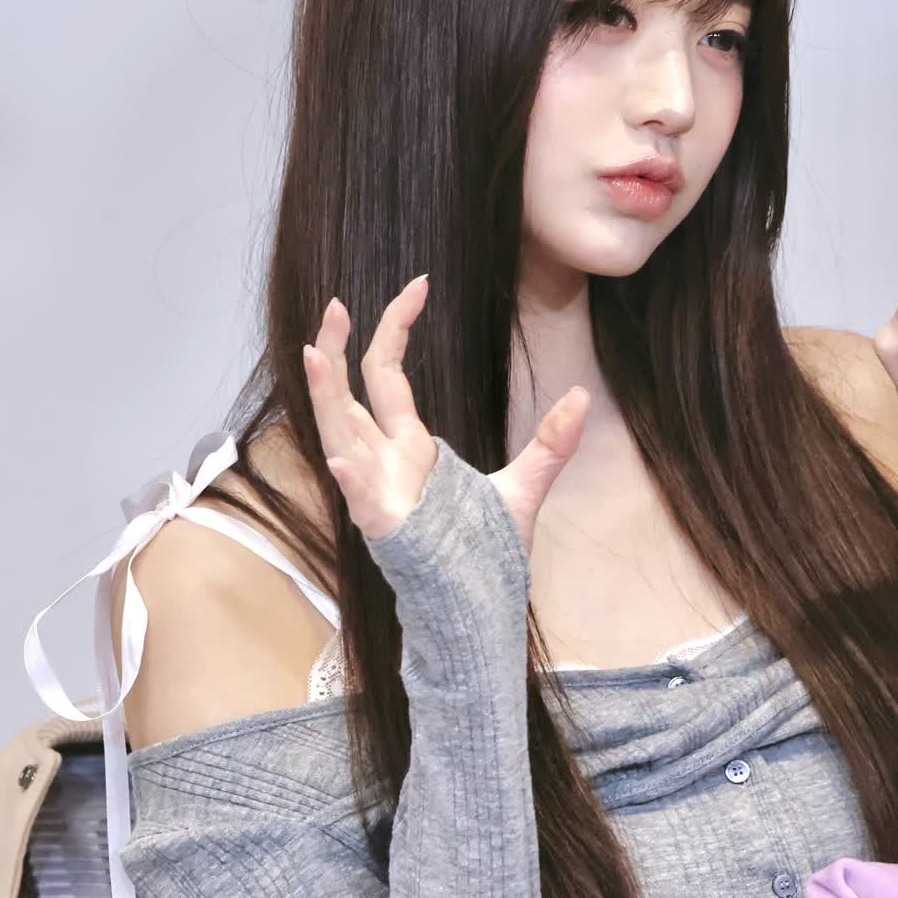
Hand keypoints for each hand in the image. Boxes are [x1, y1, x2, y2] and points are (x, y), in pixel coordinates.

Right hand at [302, 274, 590, 557]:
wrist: (479, 613)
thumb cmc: (485, 555)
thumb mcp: (524, 489)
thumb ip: (551, 444)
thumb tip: (582, 396)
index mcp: (411, 447)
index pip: (388, 375)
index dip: (395, 327)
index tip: (417, 285)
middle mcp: (386, 463)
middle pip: (349, 395)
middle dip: (338, 350)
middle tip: (336, 304)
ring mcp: (380, 494)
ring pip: (339, 435)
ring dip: (325, 396)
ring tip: (314, 353)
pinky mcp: (387, 530)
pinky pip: (362, 501)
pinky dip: (352, 478)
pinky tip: (344, 456)